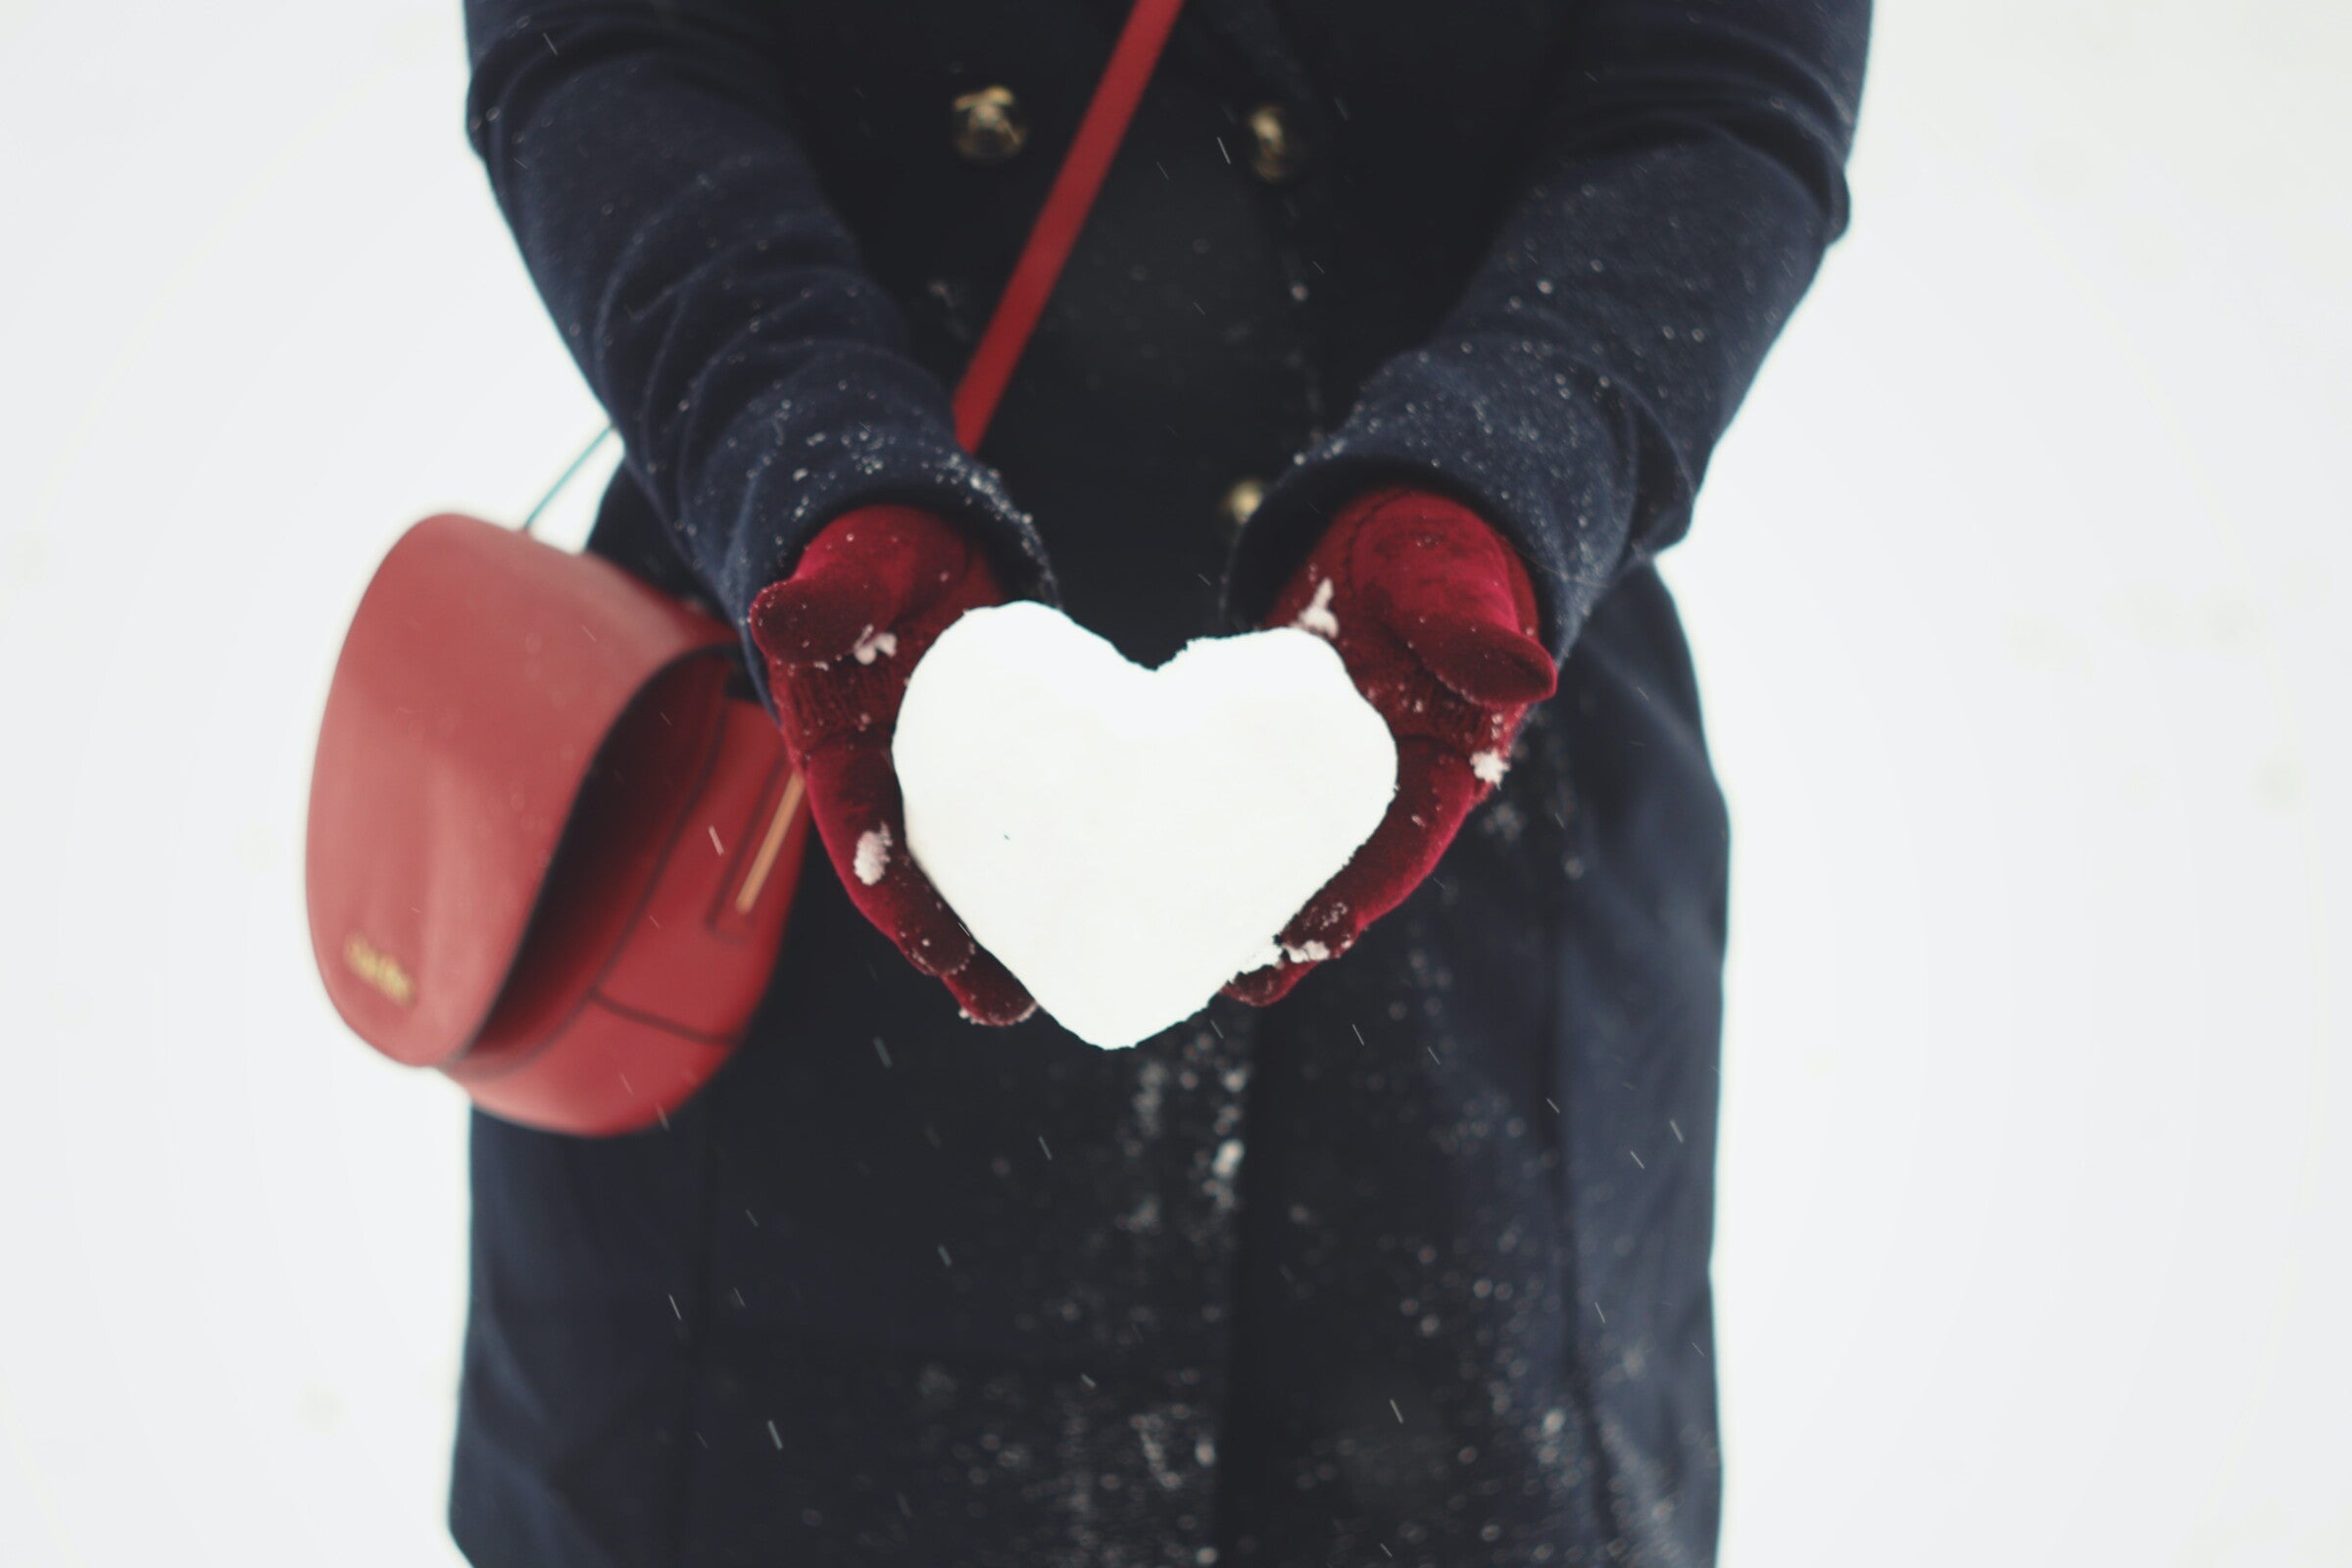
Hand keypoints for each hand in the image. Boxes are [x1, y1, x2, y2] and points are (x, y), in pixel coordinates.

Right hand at [748, 506, 1035, 1023]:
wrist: (917, 535)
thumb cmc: (871, 551)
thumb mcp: (851, 568)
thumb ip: (825, 600)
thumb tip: (776, 615)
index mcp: (841, 752)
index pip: (860, 835)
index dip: (891, 896)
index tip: (928, 947)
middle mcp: (896, 783)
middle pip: (925, 880)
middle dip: (959, 951)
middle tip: (1004, 1010)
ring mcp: (956, 780)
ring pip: (984, 871)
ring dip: (1015, 936)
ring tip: (1055, 996)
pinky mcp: (1010, 766)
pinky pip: (1038, 827)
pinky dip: (1069, 870)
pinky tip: (1115, 910)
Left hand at [1225, 487, 1556, 1005]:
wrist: (1403, 519)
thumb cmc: (1441, 549)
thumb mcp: (1457, 581)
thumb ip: (1477, 629)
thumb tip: (1529, 675)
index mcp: (1448, 761)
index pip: (1405, 845)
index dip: (1360, 900)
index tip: (1314, 947)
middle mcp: (1393, 782)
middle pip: (1343, 870)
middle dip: (1295, 930)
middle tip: (1236, 984)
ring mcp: (1335, 769)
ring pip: (1293, 848)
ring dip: (1250, 899)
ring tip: (1190, 955)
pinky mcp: (1286, 746)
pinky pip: (1253, 805)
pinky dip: (1218, 838)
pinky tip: (1164, 868)